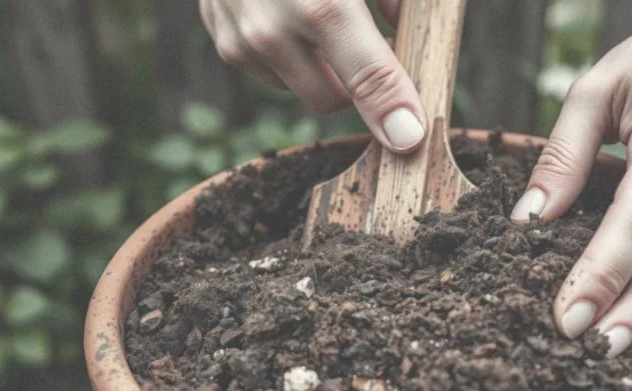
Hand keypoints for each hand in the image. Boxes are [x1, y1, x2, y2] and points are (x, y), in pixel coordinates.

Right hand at [199, 0, 424, 152]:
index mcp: (321, 3)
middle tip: (378, 45)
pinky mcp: (221, 36)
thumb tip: (410, 26)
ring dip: (324, 65)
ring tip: (329, 14)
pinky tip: (293, 10)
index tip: (410, 136)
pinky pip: (269, 70)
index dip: (394, 111)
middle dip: (359, 82)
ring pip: (299, 88)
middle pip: (332, 98)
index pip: (368, 77)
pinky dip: (290, 51)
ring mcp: (239, 38)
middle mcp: (272, 29)